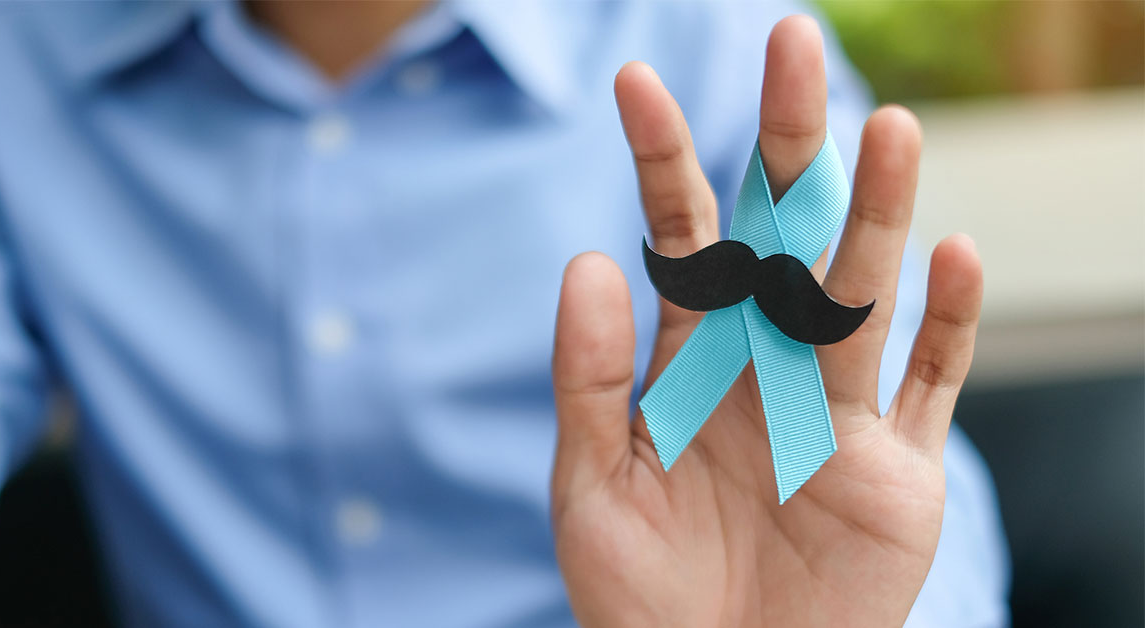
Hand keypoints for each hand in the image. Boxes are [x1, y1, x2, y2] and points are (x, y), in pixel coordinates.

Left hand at [550, 16, 982, 627]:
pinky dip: (948, 324)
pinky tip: (955, 255)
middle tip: (788, 43)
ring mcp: (834, 407)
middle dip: (785, 143)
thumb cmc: (640, 591)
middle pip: (782, 232)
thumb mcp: (590, 481)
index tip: (636, 83)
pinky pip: (929, 383)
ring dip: (876, 213)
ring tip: (888, 128)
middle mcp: (766, 359)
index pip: (680, 234)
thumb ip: (590, 375)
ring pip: (861, 291)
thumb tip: (591, 258)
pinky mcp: (894, 467)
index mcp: (691, 354)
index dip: (663, 158)